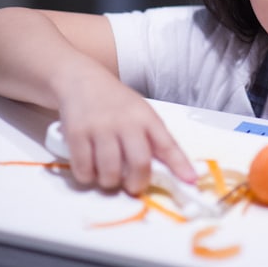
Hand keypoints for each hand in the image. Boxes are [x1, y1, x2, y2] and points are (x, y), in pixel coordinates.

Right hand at [57, 73, 194, 194]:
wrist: (82, 80)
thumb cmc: (115, 102)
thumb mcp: (140, 113)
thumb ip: (154, 139)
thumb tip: (173, 170)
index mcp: (146, 117)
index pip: (167, 144)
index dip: (180, 165)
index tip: (190, 180)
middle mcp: (126, 122)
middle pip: (139, 163)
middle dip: (137, 183)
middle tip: (132, 186)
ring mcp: (100, 128)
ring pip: (110, 172)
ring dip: (111, 182)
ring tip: (109, 176)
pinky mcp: (77, 134)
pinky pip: (84, 169)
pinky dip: (87, 177)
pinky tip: (90, 169)